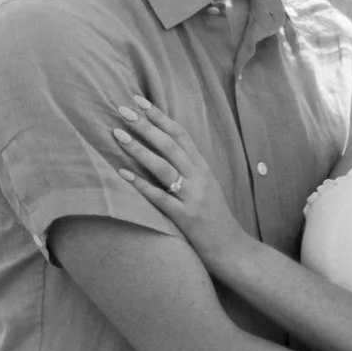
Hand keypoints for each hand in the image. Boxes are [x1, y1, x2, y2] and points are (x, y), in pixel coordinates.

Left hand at [111, 96, 249, 275]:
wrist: (233, 249)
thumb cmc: (214, 218)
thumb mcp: (205, 186)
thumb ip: (188, 168)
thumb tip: (162, 149)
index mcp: (203, 167)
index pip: (180, 134)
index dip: (159, 116)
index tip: (139, 101)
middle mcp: (199, 177)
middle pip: (170, 145)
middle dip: (145, 125)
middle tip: (123, 109)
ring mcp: (193, 197)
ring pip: (164, 166)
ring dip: (139, 149)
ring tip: (118, 134)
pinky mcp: (185, 218)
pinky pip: (160, 198)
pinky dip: (141, 185)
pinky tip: (123, 173)